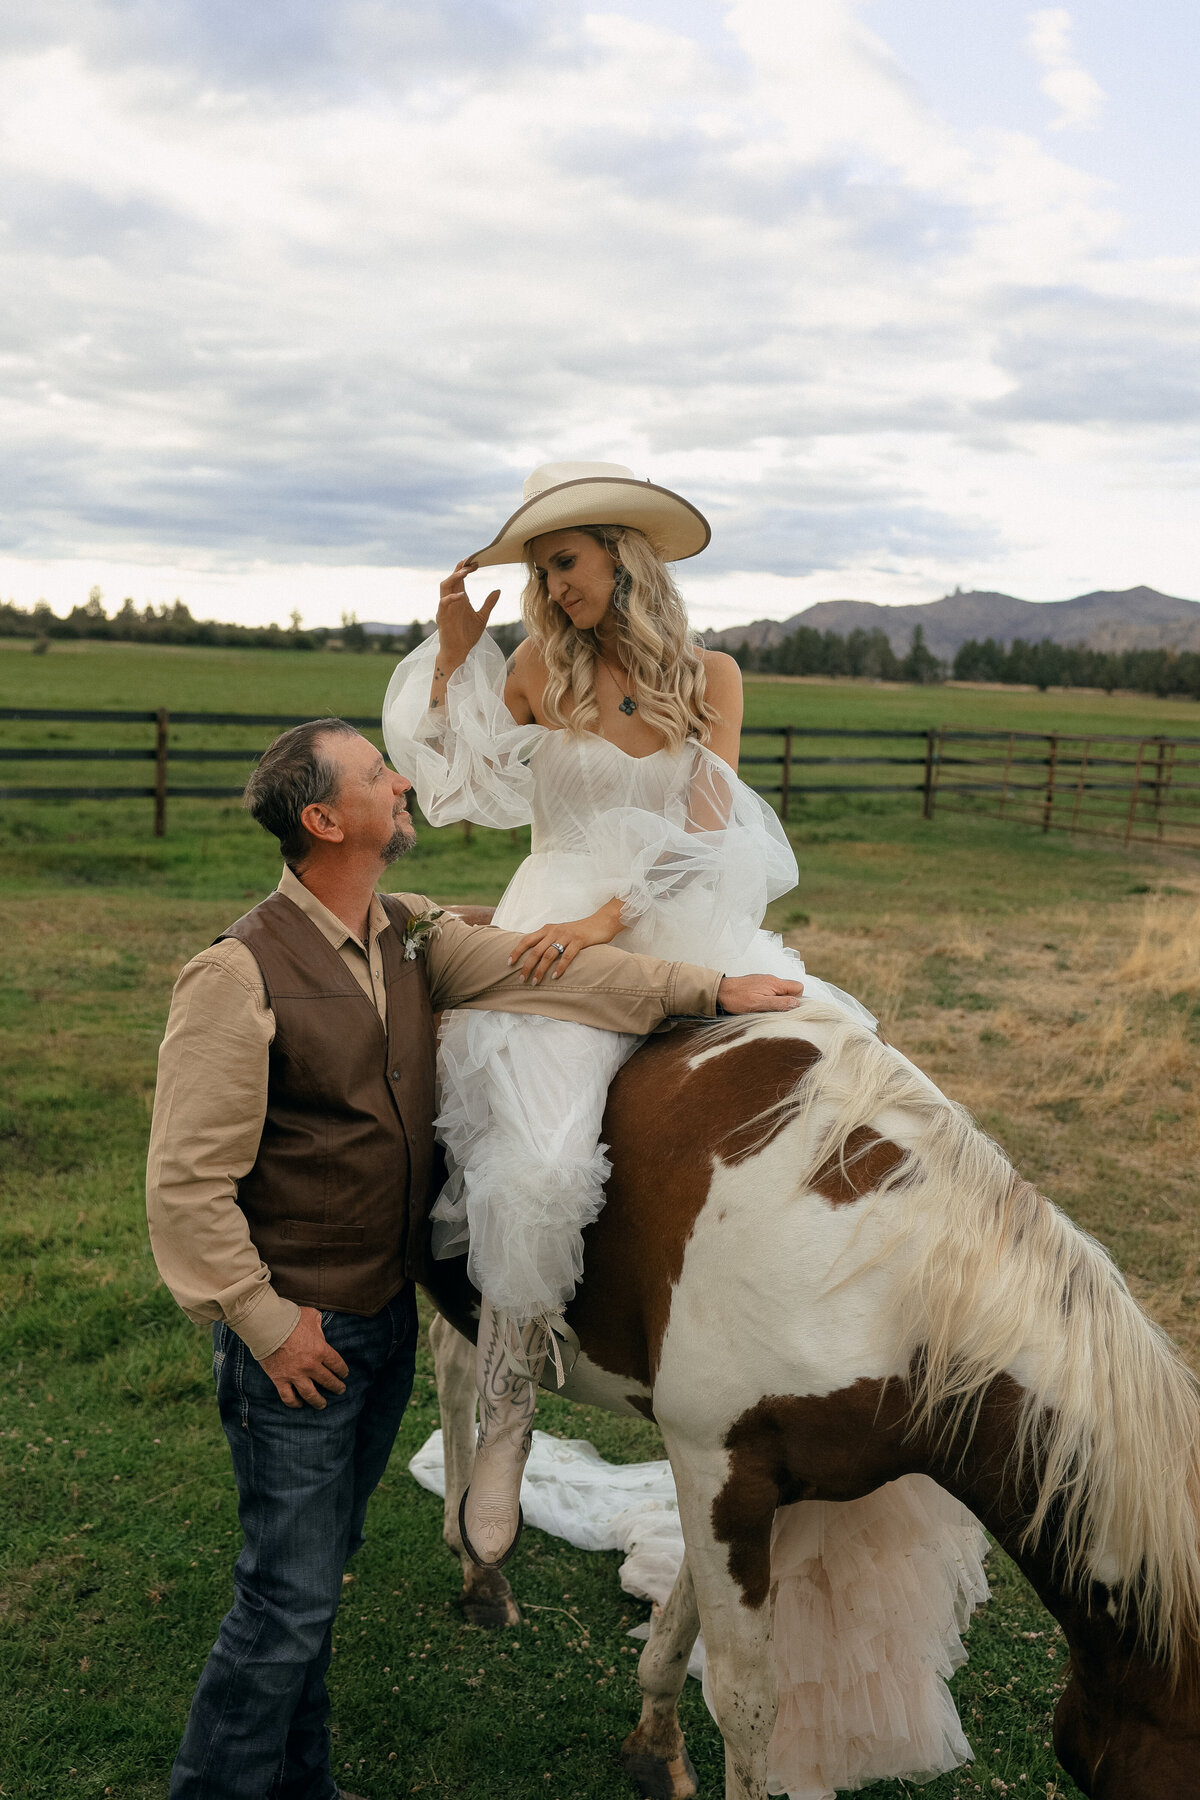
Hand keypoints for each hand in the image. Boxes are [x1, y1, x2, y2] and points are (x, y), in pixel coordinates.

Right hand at [259, 1306, 348, 1409]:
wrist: (268, 1326)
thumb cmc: (290, 1318)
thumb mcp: (311, 1316)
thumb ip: (318, 1325)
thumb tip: (319, 1330)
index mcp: (321, 1350)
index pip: (337, 1365)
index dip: (343, 1371)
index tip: (344, 1375)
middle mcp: (310, 1366)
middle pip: (327, 1381)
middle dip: (336, 1387)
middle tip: (340, 1390)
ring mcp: (295, 1375)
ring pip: (310, 1394)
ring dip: (319, 1401)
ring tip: (322, 1404)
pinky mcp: (280, 1379)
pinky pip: (288, 1397)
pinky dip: (294, 1403)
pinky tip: (299, 1404)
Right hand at [437, 560, 500, 670]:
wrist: (458, 653)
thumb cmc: (468, 636)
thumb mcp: (482, 617)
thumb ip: (489, 604)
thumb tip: (498, 590)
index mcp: (460, 599)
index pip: (460, 579)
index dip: (467, 569)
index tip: (478, 562)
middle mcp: (451, 601)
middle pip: (451, 579)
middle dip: (460, 569)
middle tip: (472, 563)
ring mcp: (445, 608)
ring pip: (444, 586)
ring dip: (454, 578)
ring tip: (465, 572)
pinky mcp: (442, 617)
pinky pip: (443, 603)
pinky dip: (452, 597)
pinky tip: (462, 595)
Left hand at [509, 899, 624, 984]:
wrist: (601, 922)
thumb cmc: (579, 931)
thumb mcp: (560, 933)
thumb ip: (548, 941)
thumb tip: (533, 956)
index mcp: (547, 929)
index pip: (527, 940)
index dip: (516, 951)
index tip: (509, 963)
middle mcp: (554, 931)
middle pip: (536, 950)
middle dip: (527, 966)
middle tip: (522, 979)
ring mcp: (567, 935)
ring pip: (549, 954)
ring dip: (540, 970)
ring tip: (535, 982)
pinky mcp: (579, 940)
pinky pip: (567, 956)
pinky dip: (560, 967)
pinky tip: (555, 976)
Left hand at [716, 974, 804, 1013]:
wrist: (719, 991)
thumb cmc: (737, 998)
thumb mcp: (759, 1004)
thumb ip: (779, 1003)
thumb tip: (796, 1003)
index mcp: (775, 983)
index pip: (798, 987)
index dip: (796, 999)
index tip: (786, 1008)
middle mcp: (772, 980)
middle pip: (790, 990)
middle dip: (786, 1002)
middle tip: (773, 1010)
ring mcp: (764, 982)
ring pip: (780, 992)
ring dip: (776, 1002)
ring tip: (763, 1008)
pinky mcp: (758, 985)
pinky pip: (770, 992)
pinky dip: (768, 999)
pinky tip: (757, 1005)